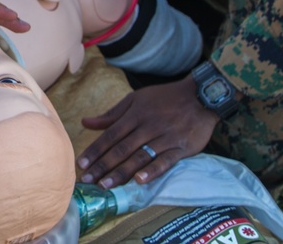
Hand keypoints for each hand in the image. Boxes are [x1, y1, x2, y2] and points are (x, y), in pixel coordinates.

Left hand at [75, 76, 219, 188]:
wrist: (201, 96)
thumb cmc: (165, 98)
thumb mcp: (136, 99)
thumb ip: (112, 114)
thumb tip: (85, 122)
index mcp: (135, 114)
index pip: (111, 135)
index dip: (95, 150)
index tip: (81, 164)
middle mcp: (148, 126)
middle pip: (122, 148)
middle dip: (103, 165)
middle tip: (88, 181)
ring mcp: (165, 137)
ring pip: (140, 157)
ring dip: (122, 172)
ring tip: (106, 185)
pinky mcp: (181, 148)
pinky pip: (165, 161)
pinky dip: (153, 171)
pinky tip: (140, 181)